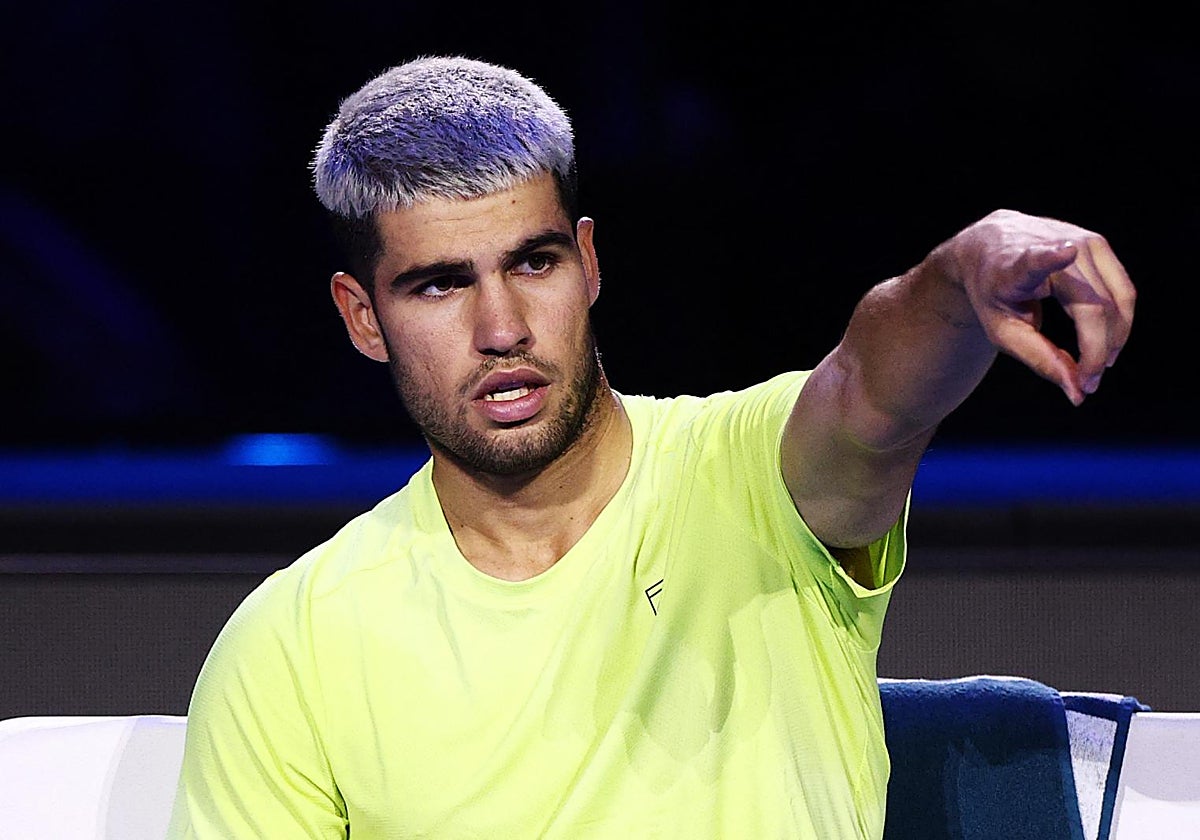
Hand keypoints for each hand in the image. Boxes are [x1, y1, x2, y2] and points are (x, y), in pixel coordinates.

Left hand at [948, 209, 1135, 405]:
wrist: (990, 248)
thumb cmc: (994, 293)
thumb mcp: (1002, 331)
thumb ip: (1039, 358)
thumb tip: (1078, 392)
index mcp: (1015, 265)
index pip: (1035, 260)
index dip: (1051, 258)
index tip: (1066, 250)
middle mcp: (1052, 243)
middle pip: (1094, 305)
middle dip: (1098, 350)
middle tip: (1087, 385)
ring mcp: (1082, 239)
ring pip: (1119, 298)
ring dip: (1115, 339)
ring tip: (1096, 368)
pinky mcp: (1099, 244)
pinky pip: (1122, 290)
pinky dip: (1118, 322)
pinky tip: (1105, 345)